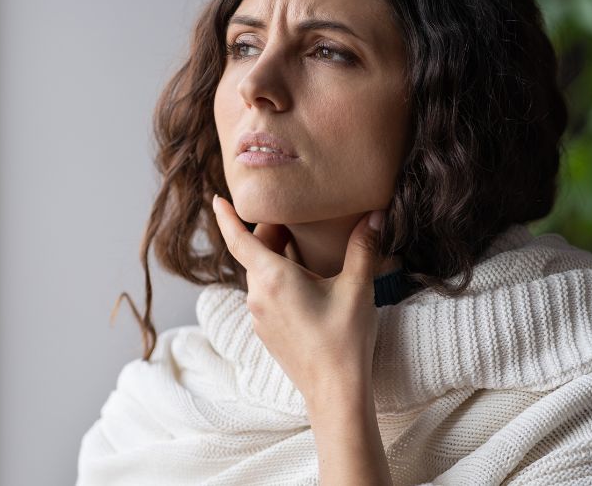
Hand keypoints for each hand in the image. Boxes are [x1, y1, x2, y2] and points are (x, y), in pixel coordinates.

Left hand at [210, 194, 389, 403]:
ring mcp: (258, 316)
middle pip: (254, 253)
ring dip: (276, 258)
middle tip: (296, 220)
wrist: (334, 392)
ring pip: (260, 275)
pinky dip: (278, 280)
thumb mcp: (357, 287)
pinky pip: (266, 295)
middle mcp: (257, 295)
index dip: (227, 217)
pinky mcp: (266, 331)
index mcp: (272, 278)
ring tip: (304, 250)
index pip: (239, 239)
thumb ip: (364, 247)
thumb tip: (375, 215)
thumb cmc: (345, 340)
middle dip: (271, 233)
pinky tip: (305, 283)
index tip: (217, 199)